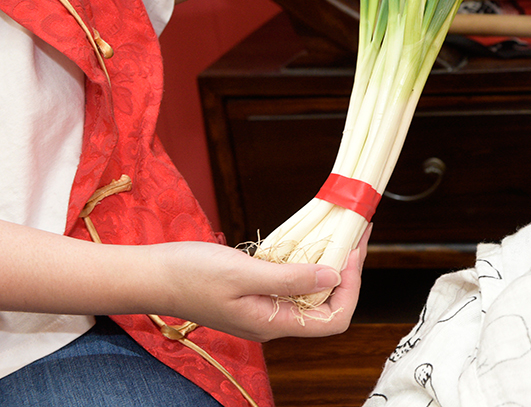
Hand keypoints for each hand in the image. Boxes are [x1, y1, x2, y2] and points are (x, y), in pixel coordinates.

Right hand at [150, 230, 368, 341]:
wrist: (150, 275)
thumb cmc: (189, 275)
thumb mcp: (243, 273)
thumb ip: (289, 279)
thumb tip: (333, 276)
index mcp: (272, 323)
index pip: (332, 320)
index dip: (351, 288)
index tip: (353, 252)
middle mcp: (271, 321)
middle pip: (326, 304)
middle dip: (346, 270)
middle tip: (355, 233)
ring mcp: (263, 308)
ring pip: (311, 292)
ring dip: (329, 262)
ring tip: (340, 232)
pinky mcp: (254, 293)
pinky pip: (291, 282)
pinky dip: (306, 261)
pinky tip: (309, 240)